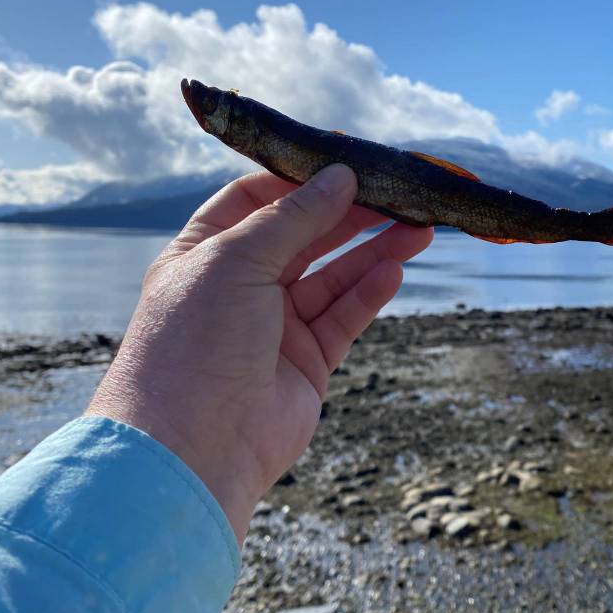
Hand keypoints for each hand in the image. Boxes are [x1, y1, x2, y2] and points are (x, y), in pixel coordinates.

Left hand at [87, 165, 432, 544]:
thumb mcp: (235, 261)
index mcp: (205, 254)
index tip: (346, 163)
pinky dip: (369, 293)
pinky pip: (344, 318)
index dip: (300, 181)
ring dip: (373, 251)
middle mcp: (239, 287)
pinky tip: (395, 269)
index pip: (256, 200)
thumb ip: (293, 218)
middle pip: (305, 237)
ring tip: (419, 228)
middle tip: (398, 194)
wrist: (193, 449)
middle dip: (350, 215)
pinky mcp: (306, 363)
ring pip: (333, 277)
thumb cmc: (196, 343)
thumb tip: (340, 177)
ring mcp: (274, 327)